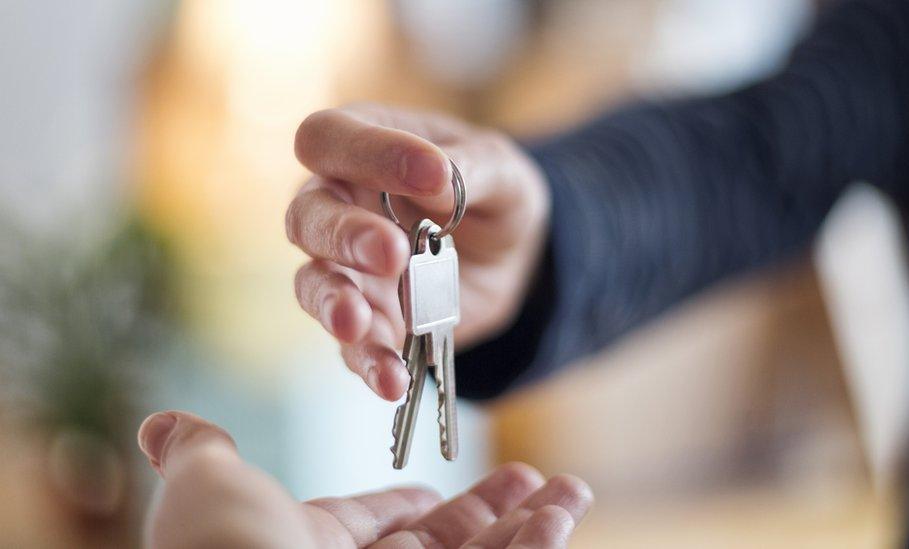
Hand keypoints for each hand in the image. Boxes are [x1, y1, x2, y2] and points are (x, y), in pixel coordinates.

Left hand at [139, 411, 591, 547]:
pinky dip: (535, 545)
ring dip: (532, 523)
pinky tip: (563, 514)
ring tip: (572, 489)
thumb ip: (203, 454)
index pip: (375, 527)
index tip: (437, 489)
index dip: (411, 506)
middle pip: (444, 543)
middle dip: (492, 507)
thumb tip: (162, 425)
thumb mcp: (209, 490)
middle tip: (532, 475)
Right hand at [287, 104, 549, 400]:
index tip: (431, 174)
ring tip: (358, 323)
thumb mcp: (502, 172)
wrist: (512, 258)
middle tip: (391, 253)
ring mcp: (343, 269)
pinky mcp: (364, 323)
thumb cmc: (494, 194)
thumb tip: (436, 177)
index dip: (367, 153)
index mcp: (362, 147)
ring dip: (334, 303)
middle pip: (307, 215)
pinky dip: (369, 363)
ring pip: (312, 283)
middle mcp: (338, 205)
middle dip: (344, 235)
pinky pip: (350, 346)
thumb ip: (470, 169)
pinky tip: (391, 381)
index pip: (329, 138)